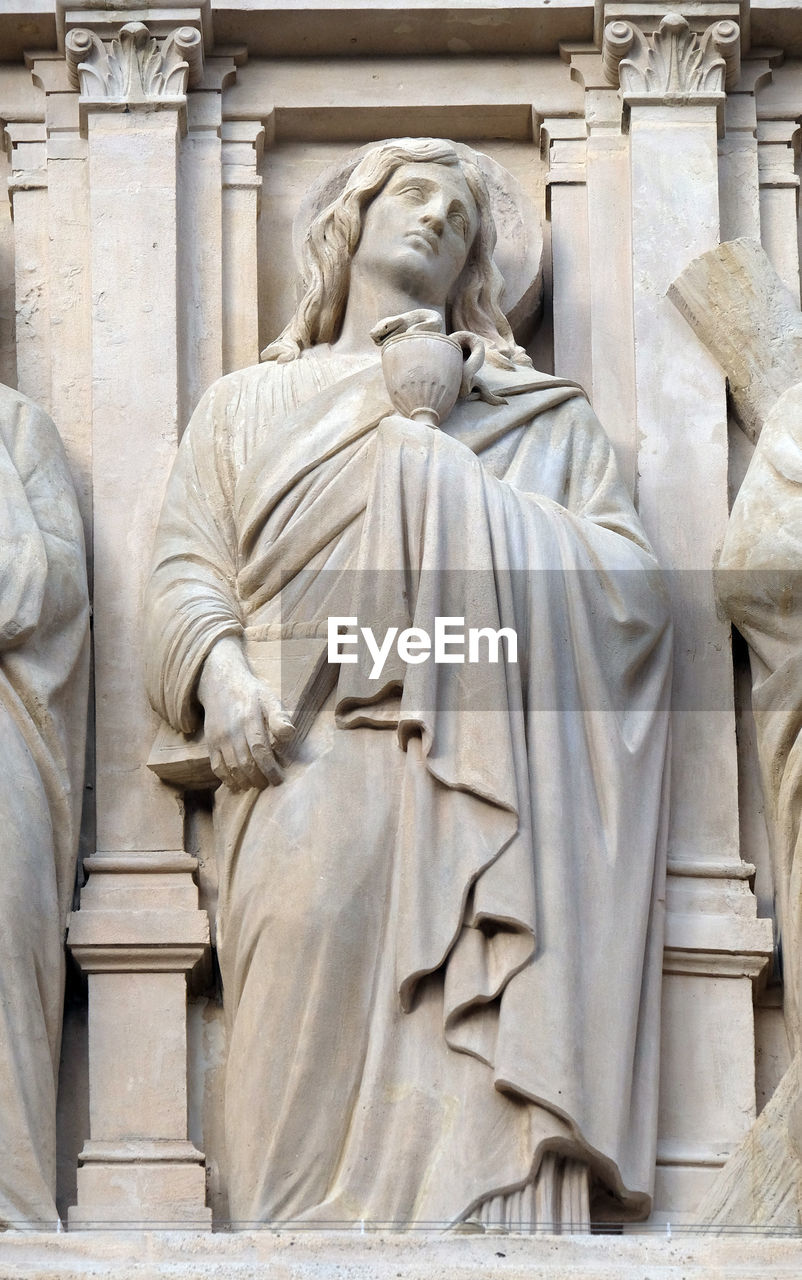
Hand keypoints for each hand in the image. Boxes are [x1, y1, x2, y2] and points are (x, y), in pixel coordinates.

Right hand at [198, 637, 294, 790]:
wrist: (221, 684)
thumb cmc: (251, 694)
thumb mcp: (269, 698)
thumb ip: (279, 717)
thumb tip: (289, 734)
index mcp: (249, 719)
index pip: (260, 751)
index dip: (270, 768)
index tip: (278, 779)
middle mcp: (232, 730)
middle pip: (246, 763)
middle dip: (259, 778)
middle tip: (269, 785)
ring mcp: (219, 738)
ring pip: (232, 767)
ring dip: (245, 781)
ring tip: (256, 785)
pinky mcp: (210, 743)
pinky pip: (217, 767)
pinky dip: (227, 779)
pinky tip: (238, 785)